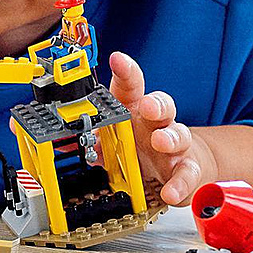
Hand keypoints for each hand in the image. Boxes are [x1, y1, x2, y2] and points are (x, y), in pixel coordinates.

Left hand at [108, 51, 215, 206]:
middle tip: (149, 107)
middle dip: (156, 103)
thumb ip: (93, 141)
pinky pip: (186, 175)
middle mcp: (157, 123)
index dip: (126, 72)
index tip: (118, 60)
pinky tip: (170, 192)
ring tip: (161, 142)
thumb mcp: (114, 141)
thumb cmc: (142, 146)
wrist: (179, 167)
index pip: (131, 87)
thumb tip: (65, 145)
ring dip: (171, 137)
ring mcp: (174, 146)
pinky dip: (180, 184)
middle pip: (162, 105)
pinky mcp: (186, 170)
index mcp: (136, 111)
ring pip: (179, 135)